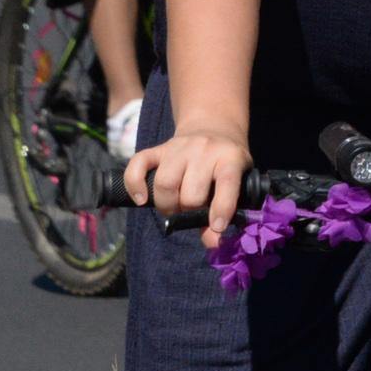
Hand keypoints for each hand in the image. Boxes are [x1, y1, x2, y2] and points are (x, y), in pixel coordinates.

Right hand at [126, 124, 251, 248]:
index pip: (227, 183)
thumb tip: (213, 243)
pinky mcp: (158, 148)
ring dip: (166, 204)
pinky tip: (142, 199)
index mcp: (230, 159)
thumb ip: (223, 210)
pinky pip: (137, 164)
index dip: (222, 208)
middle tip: (188, 213)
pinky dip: (135, 184)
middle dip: (188, 211)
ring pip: (164, 182)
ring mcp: (179, 148)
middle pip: (190, 192)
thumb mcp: (235, 181)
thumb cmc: (225, 163)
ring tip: (172, 208)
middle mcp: (204, 150)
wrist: (213, 127)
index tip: (217, 227)